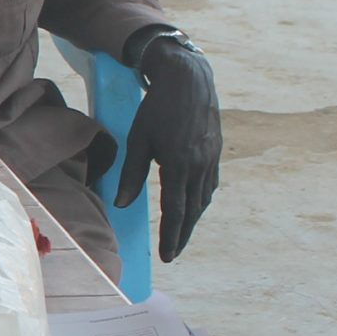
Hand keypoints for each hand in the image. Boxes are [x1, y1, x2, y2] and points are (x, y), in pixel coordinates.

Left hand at [115, 37, 220, 263]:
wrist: (189, 79)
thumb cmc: (157, 108)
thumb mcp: (139, 140)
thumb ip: (131, 174)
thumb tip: (121, 205)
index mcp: (179, 165)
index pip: (175, 211)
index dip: (171, 236)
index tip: (167, 256)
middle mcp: (200, 165)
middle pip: (192, 210)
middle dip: (183, 234)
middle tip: (174, 253)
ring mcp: (212, 158)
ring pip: (203, 198)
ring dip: (193, 218)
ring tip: (182, 233)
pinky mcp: (216, 150)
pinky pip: (210, 183)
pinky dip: (201, 198)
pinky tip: (195, 203)